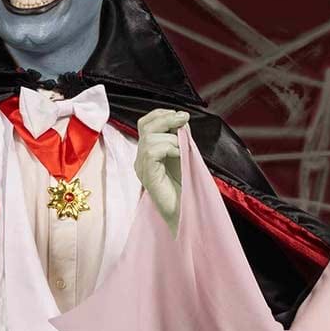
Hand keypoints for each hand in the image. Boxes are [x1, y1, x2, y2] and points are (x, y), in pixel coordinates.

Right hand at [134, 106, 187, 225]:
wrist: (188, 215)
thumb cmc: (188, 190)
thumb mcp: (185, 157)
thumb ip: (182, 139)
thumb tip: (182, 120)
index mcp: (149, 153)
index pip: (146, 124)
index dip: (162, 114)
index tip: (183, 115)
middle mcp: (141, 159)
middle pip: (144, 125)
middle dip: (166, 117)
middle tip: (184, 118)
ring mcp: (142, 168)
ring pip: (148, 137)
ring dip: (171, 137)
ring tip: (184, 148)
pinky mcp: (147, 176)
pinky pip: (151, 151)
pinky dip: (168, 147)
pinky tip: (180, 155)